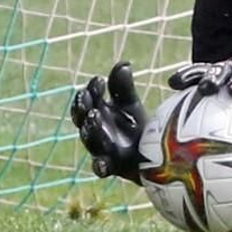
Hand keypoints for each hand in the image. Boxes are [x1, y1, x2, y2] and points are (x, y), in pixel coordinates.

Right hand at [70, 62, 148, 181]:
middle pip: (82, 118)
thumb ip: (123, 86)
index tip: (100, 81)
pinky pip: (101, 168)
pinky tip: (101, 164)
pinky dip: (99, 166)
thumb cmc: (133, 124)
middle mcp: (94, 131)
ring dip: (90, 128)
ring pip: (90, 140)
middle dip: (83, 107)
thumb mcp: (129, 103)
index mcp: (95, 113)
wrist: (150, 153)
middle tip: (87, 96)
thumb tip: (124, 64)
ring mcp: (101, 149)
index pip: (86, 100)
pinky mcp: (112, 167)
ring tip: (95, 115)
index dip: (90, 90)